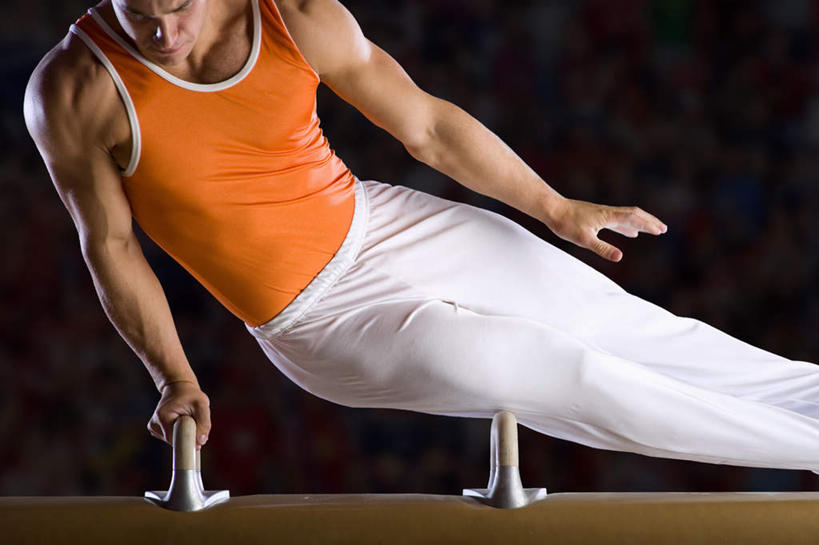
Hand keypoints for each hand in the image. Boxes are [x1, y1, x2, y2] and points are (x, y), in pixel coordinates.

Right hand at [148, 380, 210, 450]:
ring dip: (184, 433)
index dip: (188, 442)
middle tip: (195, 422)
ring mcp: (154, 428)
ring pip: (174, 441)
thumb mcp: (202, 404)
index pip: (176, 440)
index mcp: (162, 417)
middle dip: (188, 436)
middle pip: (175, 442)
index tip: (198, 444)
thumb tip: (201, 442)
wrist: (178, 388)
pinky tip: (180, 422)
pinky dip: (179, 433)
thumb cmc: (190, 395)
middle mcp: (154, 424)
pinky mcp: (157, 431)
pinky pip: (172, 439)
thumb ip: (204, 423)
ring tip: (187, 418)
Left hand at [545, 197, 666, 261]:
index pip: (633, 218)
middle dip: (649, 222)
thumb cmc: (566, 224)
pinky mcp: (597, 216)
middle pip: (634, 214)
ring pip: (627, 217)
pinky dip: (628, 227)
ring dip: (641, 223)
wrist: (552, 209)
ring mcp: (603, 213)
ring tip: (653, 230)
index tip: (660, 231)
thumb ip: (602, 248)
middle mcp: (608, 212)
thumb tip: (620, 257)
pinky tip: (631, 234)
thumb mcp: (584, 240)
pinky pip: (618, 221)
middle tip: (664, 230)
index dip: (647, 224)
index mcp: (607, 216)